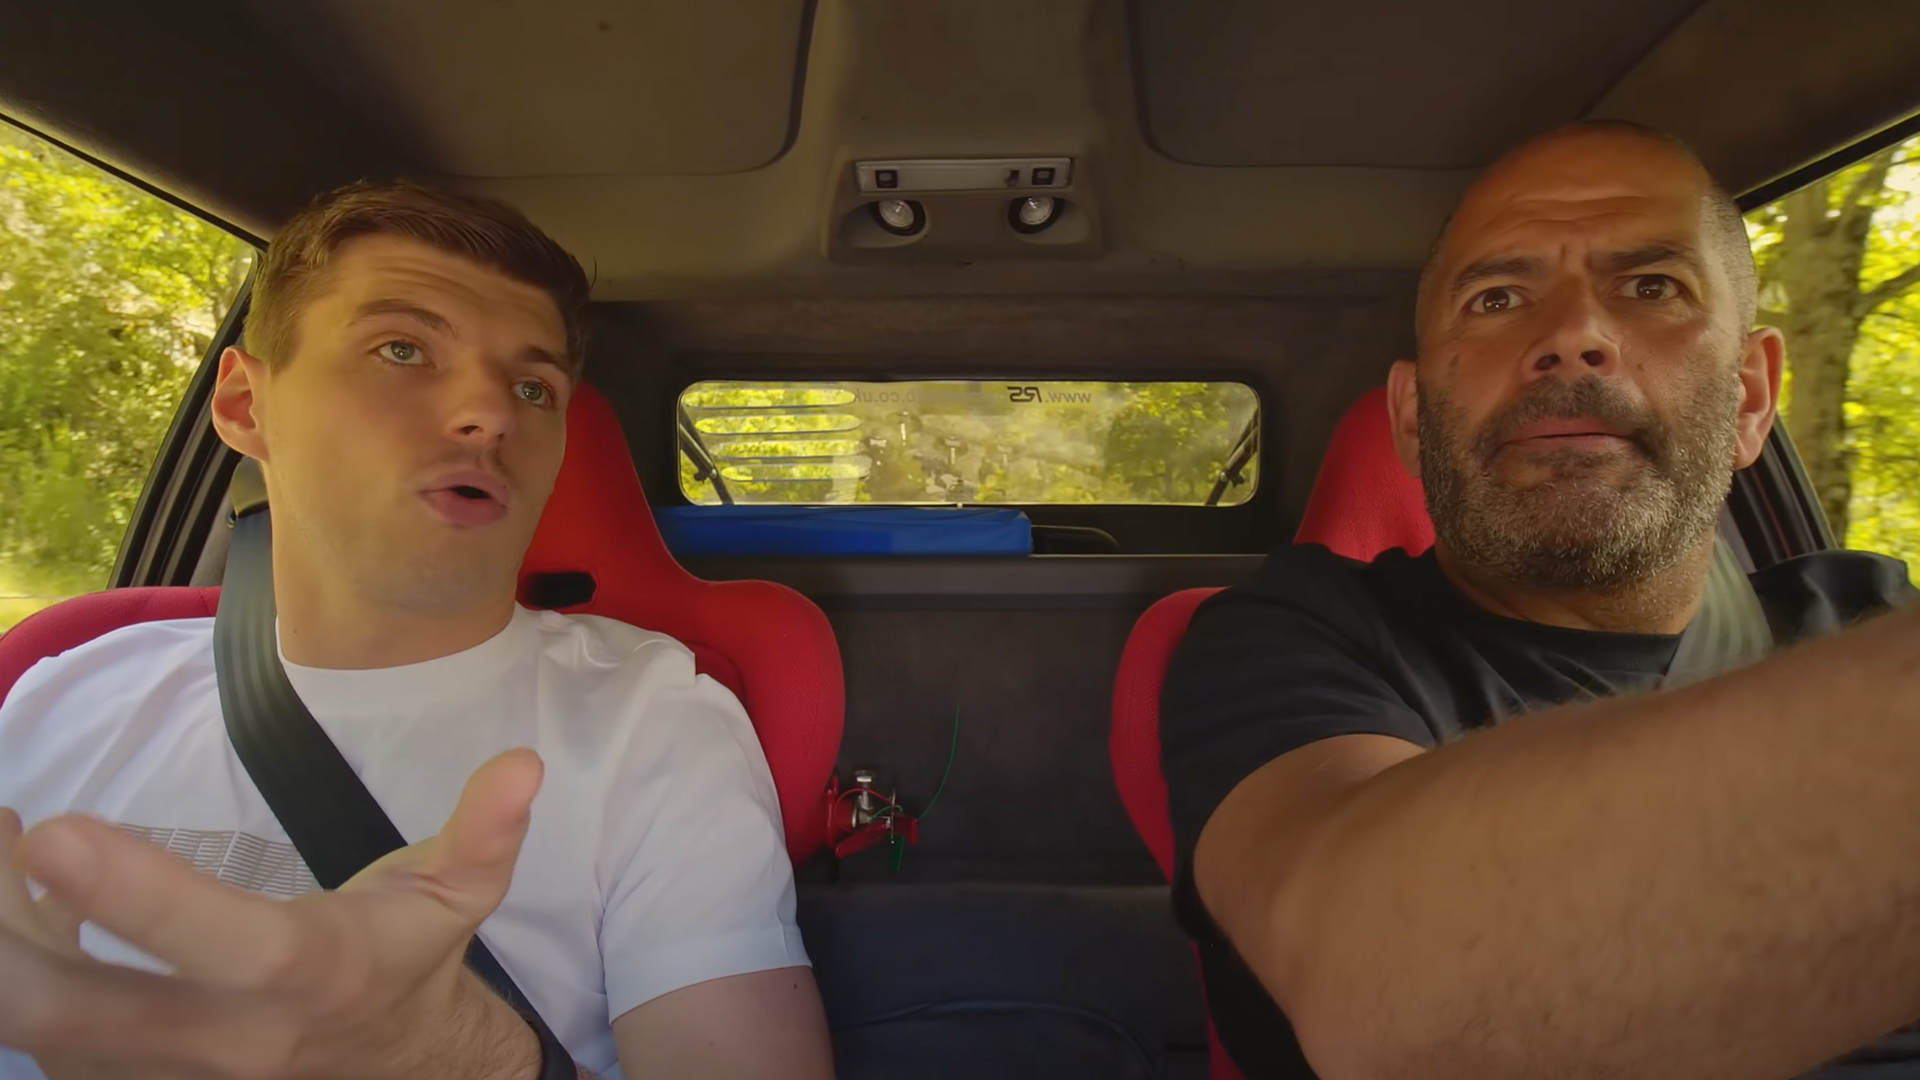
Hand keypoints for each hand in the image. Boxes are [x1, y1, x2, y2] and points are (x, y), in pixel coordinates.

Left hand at [0, 749, 548, 1079]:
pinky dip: (18, 971)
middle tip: (2, 832)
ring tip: (2, 851)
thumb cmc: (408, 963)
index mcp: (312, 976)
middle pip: (75, 1014)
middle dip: (4, 933)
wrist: (396, 1070)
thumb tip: (521, 764)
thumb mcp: (456, 897)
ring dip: (1, 941)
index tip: (54, 830)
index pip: (222, 945)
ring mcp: (173, 1078)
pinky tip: (21, 906)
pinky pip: (46, 1043)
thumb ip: (485, 831)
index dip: (135, 896)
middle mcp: (230, 1044)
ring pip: (41, 1028)